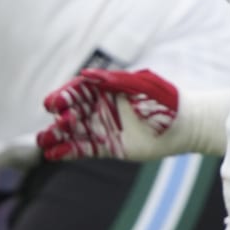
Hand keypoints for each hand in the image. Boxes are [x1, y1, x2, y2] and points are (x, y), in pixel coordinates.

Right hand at [38, 68, 180, 161]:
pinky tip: (53, 155)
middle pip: (71, 113)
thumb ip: (115, 82)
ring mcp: (103, 127)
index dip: (62, 97)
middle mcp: (101, 108)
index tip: (52, 104)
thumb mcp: (142, 86)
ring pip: (73, 132)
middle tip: (52, 126)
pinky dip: (69, 151)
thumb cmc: (166, 100)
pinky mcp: (109, 146)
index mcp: (106, 89)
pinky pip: (84, 149)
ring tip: (43, 142)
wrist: (186, 125)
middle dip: (58, 119)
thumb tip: (86, 74)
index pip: (77, 91)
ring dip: (57, 137)